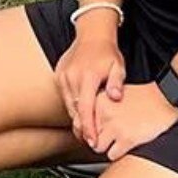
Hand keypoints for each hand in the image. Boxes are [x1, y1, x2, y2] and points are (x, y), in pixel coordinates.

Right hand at [53, 27, 125, 147]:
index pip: (86, 108)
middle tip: (91, 142)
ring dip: (77, 119)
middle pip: (75, 110)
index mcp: (87, 77)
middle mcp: (72, 77)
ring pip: (68, 105)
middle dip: (82, 128)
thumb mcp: (118, 67)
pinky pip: (64, 96)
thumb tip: (115, 97)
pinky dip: (72, 106)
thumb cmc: (107, 52)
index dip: (89, 127)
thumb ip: (116, 83)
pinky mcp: (59, 75)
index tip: (93, 141)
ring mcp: (63, 76)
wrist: (92, 35)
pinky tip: (80, 114)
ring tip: (86, 132)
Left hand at [92, 80, 177, 160]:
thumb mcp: (115, 93)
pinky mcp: (127, 139)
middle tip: (106, 139)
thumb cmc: (143, 96)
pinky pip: (112, 155)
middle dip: (95, 139)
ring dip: (106, 148)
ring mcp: (115, 126)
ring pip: (98, 147)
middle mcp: (103, 113)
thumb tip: (85, 123)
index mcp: (98, 100)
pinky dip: (117, 154)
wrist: (166, 98)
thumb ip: (99, 106)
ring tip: (115, 143)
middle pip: (87, 136)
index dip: (86, 131)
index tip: (92, 134)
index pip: (79, 122)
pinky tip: (125, 146)